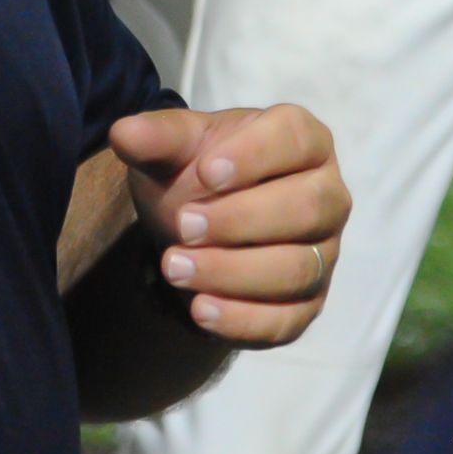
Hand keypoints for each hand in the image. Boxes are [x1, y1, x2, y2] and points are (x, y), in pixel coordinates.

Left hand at [109, 103, 344, 348]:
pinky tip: (199, 310)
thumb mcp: (176, 148)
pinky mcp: (307, 305)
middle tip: (183, 226)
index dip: (256, 156)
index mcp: (304, 141)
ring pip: (298, 269)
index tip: (206, 173)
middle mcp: (328, 195)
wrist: (196, 223)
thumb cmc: (199, 173)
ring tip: (174, 268)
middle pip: (308, 208)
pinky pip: (287, 320)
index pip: (297, 139)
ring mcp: (322, 254)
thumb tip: (124, 133)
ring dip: (233, 272)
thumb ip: (158, 137)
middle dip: (242, 220)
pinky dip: (242, 319)